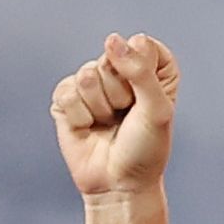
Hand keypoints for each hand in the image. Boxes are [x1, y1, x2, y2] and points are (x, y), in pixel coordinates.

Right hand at [55, 33, 176, 199]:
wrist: (118, 184)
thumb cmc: (145, 148)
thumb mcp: (157, 110)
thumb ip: (140, 71)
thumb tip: (112, 39)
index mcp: (153, 68)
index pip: (142, 44)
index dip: (144, 73)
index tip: (149, 100)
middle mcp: (121, 71)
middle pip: (112, 57)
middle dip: (120, 92)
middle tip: (126, 116)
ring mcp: (92, 83)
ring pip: (87, 74)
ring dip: (100, 107)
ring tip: (107, 123)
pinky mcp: (67, 98)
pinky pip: (67, 92)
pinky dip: (80, 116)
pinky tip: (88, 128)